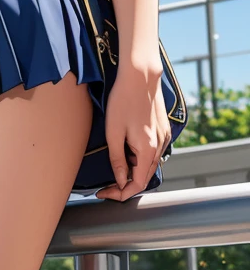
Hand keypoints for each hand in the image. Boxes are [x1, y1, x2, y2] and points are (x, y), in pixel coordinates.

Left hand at [95, 60, 170, 200]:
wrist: (140, 76)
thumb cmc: (123, 101)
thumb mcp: (113, 133)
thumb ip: (117, 160)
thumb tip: (120, 180)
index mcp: (148, 150)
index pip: (137, 184)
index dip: (120, 193)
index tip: (104, 193)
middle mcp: (160, 146)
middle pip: (144, 177)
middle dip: (125, 184)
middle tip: (106, 185)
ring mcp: (164, 137)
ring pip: (148, 165)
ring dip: (132, 170)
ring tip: (114, 167)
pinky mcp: (162, 129)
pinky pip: (152, 152)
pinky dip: (139, 158)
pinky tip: (127, 150)